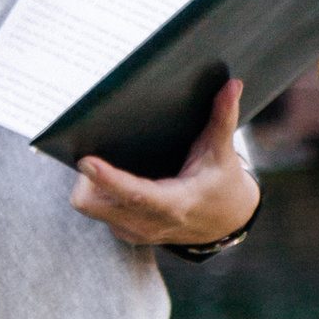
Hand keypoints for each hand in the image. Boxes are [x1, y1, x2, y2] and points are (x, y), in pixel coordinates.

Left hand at [69, 77, 259, 253]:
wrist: (224, 222)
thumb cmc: (221, 184)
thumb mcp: (222, 154)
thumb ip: (223, 119)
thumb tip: (233, 85)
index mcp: (173, 204)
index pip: (134, 194)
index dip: (107, 179)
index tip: (85, 161)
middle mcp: (149, 223)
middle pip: (92, 204)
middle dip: (86, 179)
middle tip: (95, 152)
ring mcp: (134, 232)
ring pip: (90, 206)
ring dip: (90, 185)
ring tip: (104, 161)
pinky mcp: (126, 233)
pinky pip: (97, 211)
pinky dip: (98, 194)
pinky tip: (113, 179)